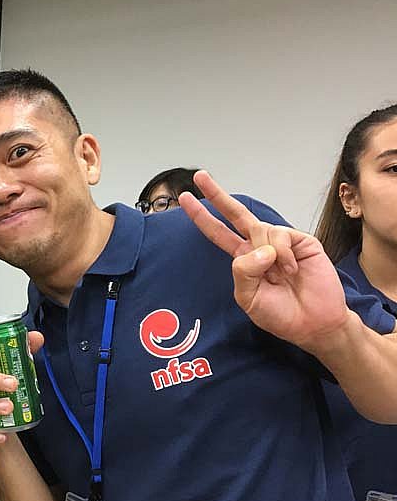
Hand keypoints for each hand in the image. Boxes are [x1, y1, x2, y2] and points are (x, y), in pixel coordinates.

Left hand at [180, 171, 349, 351]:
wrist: (314, 323)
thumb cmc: (280, 314)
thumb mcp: (248, 298)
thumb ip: (243, 272)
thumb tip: (259, 248)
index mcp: (243, 259)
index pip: (218, 234)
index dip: (202, 217)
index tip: (186, 199)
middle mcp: (259, 246)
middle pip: (235, 215)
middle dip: (216, 195)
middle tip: (200, 176)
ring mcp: (280, 241)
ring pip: (260, 230)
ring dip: (268, 255)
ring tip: (282, 276)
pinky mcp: (301, 240)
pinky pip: (281, 236)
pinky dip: (283, 255)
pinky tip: (292, 269)